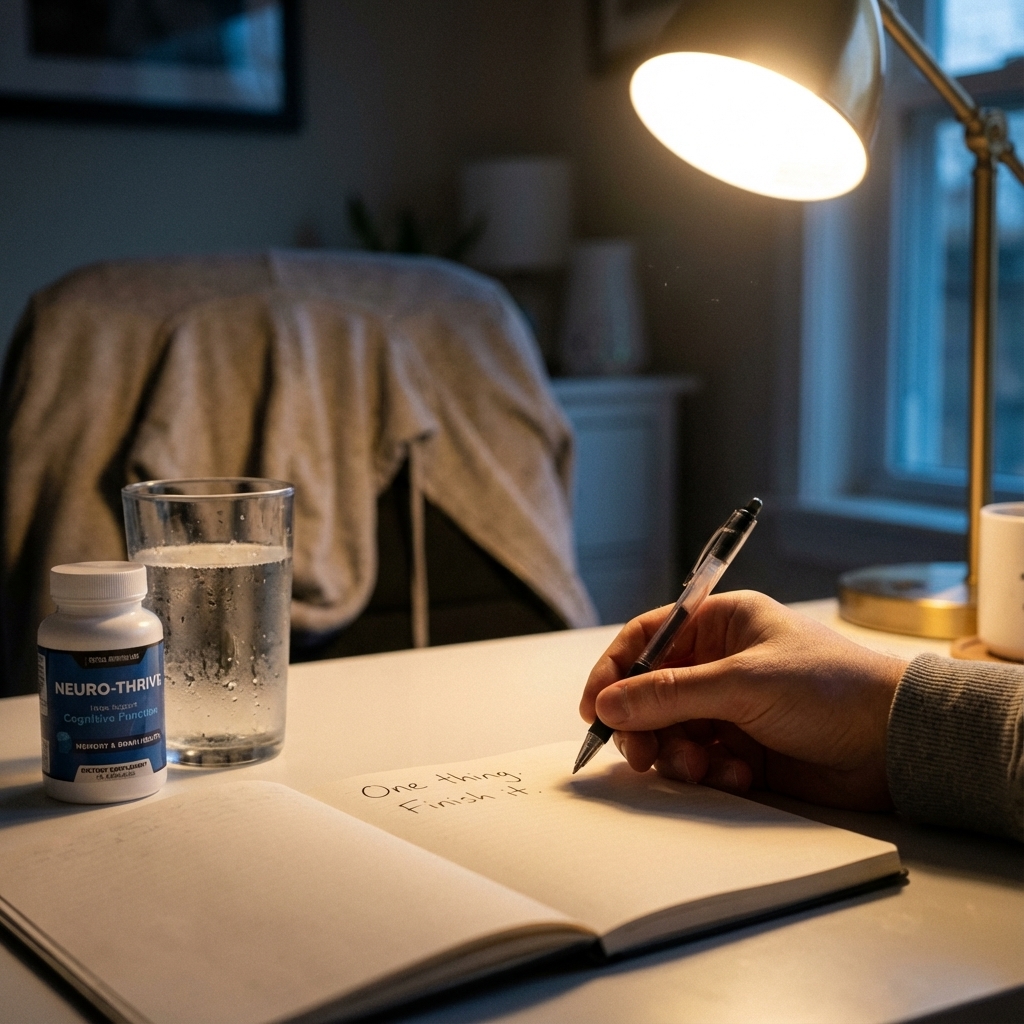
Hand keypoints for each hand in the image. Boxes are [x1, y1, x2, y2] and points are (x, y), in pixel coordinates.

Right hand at [579, 591, 907, 810]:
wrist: (895, 744)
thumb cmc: (828, 688)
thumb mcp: (743, 683)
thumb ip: (670, 695)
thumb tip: (609, 704)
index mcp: (720, 624)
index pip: (647, 639)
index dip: (615, 671)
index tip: (594, 707)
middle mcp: (720, 662)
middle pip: (650, 692)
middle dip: (642, 723)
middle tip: (640, 753)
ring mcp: (730, 707)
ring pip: (670, 731)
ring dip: (676, 753)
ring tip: (700, 766)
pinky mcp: (743, 748)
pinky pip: (700, 760)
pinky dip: (709, 771)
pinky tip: (738, 773)